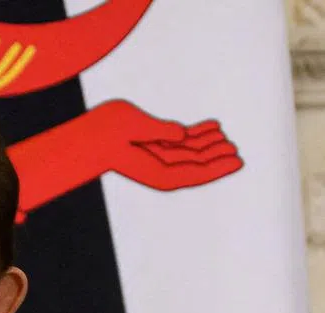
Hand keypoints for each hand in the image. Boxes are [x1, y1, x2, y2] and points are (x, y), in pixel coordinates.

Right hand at [95, 100, 242, 190]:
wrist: (87, 137)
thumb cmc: (106, 132)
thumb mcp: (133, 126)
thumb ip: (159, 131)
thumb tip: (182, 135)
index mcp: (159, 173)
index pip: (196, 172)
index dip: (218, 167)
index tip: (237, 161)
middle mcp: (162, 170)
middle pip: (197, 165)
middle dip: (217, 157)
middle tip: (235, 149)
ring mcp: (160, 158)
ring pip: (192, 152)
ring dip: (210, 144)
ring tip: (226, 137)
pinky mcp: (156, 145)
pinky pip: (182, 141)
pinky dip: (197, 133)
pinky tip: (212, 127)